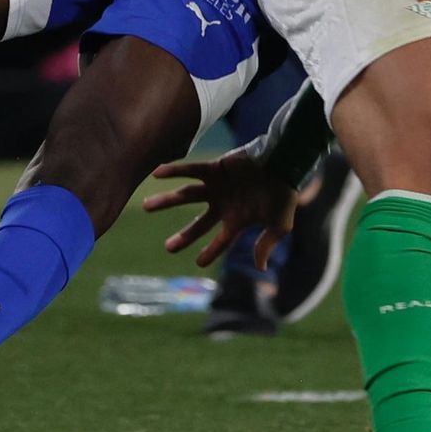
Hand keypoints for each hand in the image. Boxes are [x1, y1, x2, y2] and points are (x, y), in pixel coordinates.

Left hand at [143, 148, 298, 269]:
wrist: (284, 162)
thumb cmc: (284, 194)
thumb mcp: (280, 224)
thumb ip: (267, 244)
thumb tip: (260, 268)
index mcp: (238, 219)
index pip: (221, 240)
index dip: (211, 252)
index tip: (199, 262)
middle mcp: (224, 204)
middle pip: (199, 223)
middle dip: (184, 236)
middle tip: (168, 248)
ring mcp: (217, 186)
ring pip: (186, 196)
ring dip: (166, 201)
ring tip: (146, 207)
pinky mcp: (215, 168)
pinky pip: (190, 170)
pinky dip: (173, 171)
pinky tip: (156, 173)